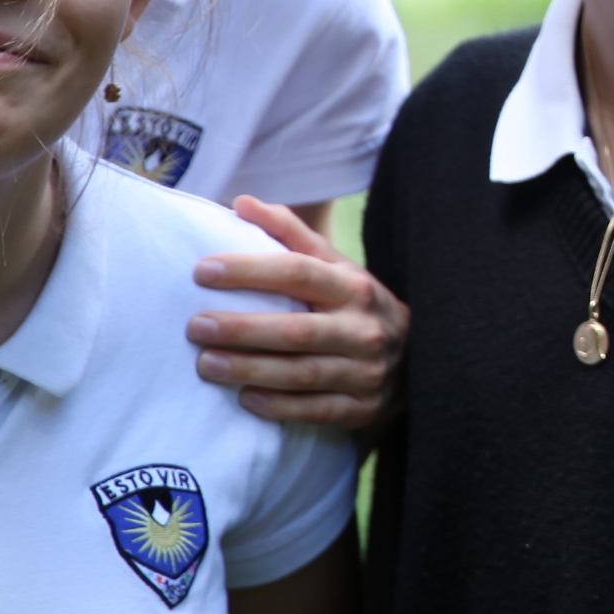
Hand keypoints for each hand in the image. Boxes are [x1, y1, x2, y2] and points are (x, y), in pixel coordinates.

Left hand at [192, 200, 410, 430]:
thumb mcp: (336, 267)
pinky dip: (279, 406)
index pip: (298, 272)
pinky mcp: (362, 408)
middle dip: (242, 328)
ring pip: (302, 372)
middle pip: (296, 329)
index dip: (250, 270)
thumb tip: (242, 203)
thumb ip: (290, 235)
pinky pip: (316, 409)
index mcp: (354, 286)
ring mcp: (366, 371)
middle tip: (195, 326)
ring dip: (250, 369)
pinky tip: (245, 399)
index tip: (203, 271)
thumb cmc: (357, 306)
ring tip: (206, 364)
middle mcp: (363, 328)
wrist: (418, 358)